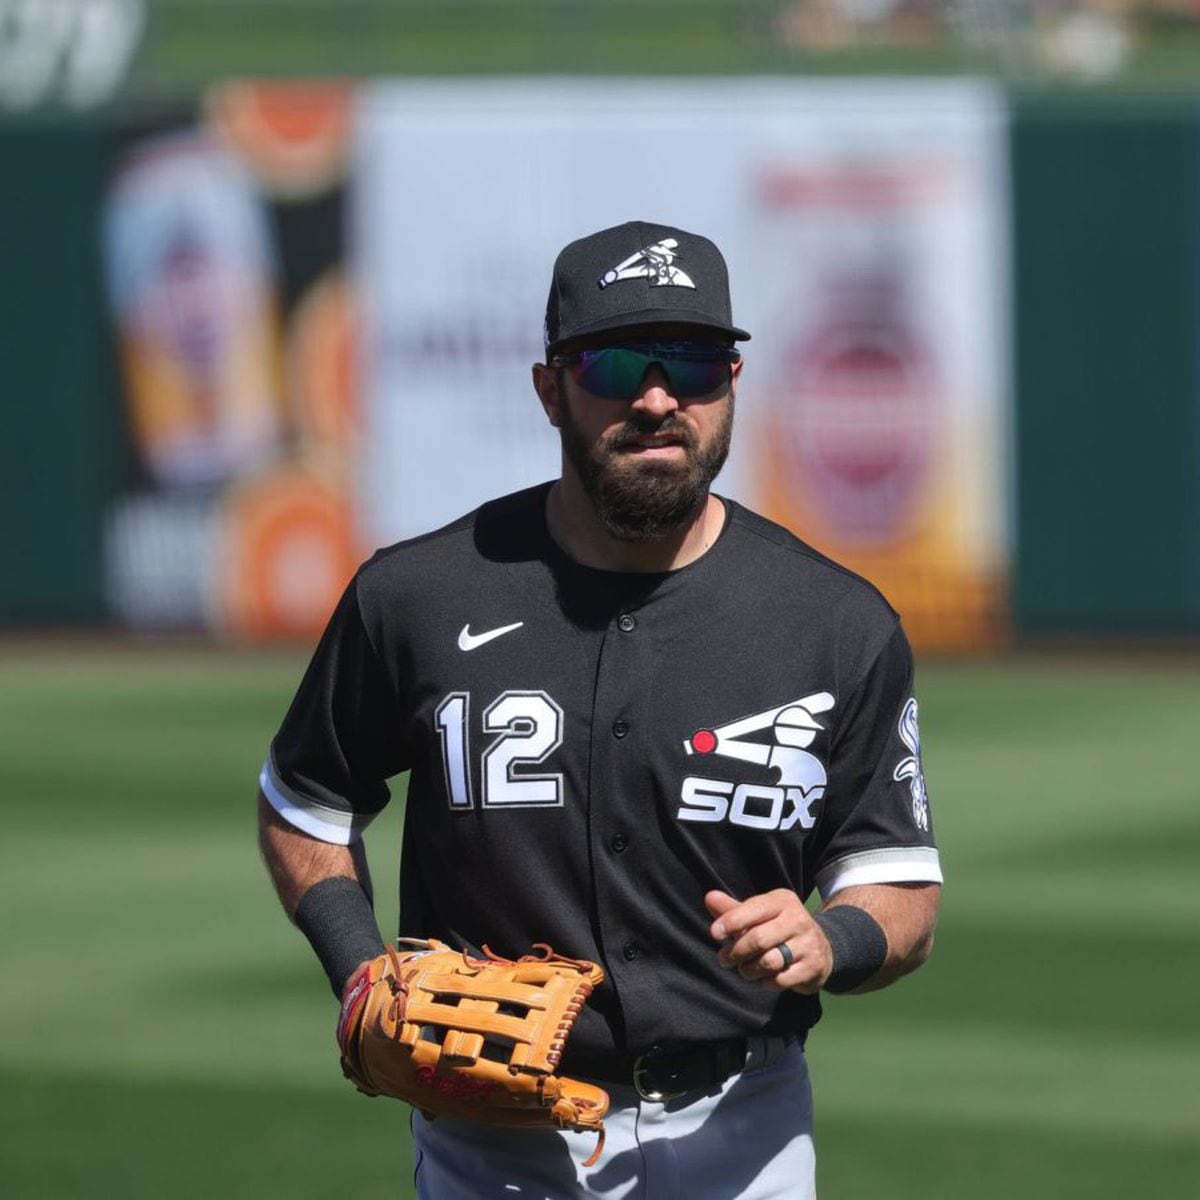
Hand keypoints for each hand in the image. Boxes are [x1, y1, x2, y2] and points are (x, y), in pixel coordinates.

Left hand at [705, 888, 831, 993]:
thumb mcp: (759, 914)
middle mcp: (798, 919)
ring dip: (748, 969)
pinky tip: (764, 977)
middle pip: (758, 939)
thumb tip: (709, 897)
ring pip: (768, 962)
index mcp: (783, 901)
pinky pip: (780, 980)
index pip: (753, 908)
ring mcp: (808, 944)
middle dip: (735, 952)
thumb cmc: (778, 928)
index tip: (715, 933)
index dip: (731, 921)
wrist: (821, 947)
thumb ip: (733, 909)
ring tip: (744, 969)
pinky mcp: (812, 967)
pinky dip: (766, 981)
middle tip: (724, 959)